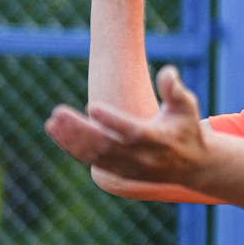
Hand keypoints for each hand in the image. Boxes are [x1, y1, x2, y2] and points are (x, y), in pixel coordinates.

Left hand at [45, 65, 207, 184]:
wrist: (192, 166)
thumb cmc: (186, 127)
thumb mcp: (186, 106)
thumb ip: (175, 90)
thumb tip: (167, 72)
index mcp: (158, 140)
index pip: (132, 132)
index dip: (112, 121)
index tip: (91, 106)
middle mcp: (141, 158)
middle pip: (105, 145)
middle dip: (79, 130)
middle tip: (57, 111)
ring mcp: (128, 168)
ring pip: (94, 156)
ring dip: (70, 140)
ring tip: (52, 121)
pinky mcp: (118, 172)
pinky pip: (91, 160)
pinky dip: (72, 148)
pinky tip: (56, 131)